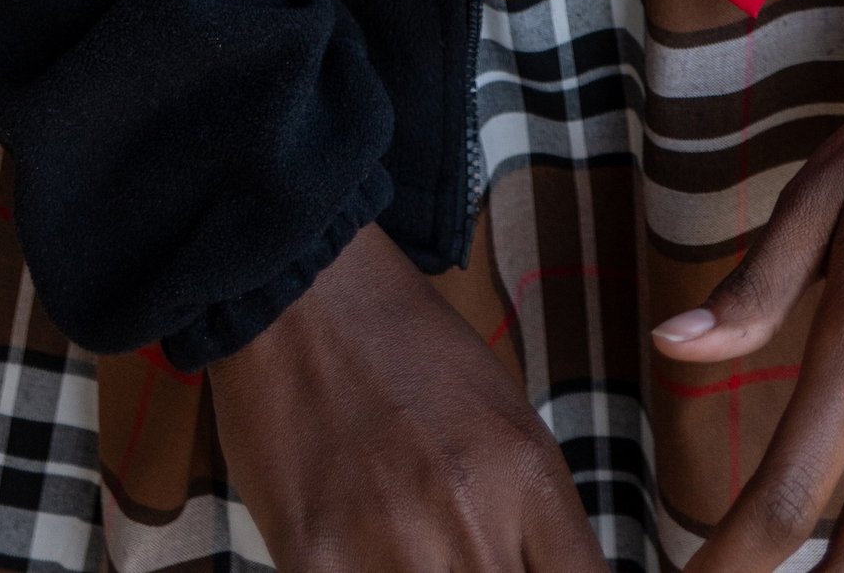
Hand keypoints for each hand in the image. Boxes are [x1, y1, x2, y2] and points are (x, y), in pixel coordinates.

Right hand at [209, 219, 599, 572]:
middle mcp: (472, 521)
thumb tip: (538, 572)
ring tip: (398, 536)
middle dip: (483, 569)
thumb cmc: (411, 350)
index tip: (529, 568)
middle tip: (454, 546)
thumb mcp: (504, 417)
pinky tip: (350, 541)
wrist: (306, 298)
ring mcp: (393, 549)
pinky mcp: (316, 564)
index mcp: (527, 475)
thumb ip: (531, 515)